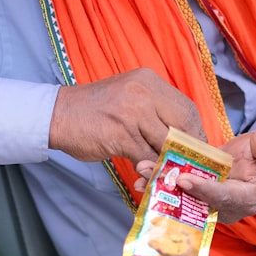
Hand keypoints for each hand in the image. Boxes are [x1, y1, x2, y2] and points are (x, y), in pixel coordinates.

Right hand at [49, 68, 204, 164]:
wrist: (58, 114)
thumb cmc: (94, 110)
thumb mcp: (129, 96)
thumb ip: (154, 110)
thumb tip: (181, 134)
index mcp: (149, 81)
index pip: (186, 108)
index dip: (196, 131)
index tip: (197, 149)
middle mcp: (144, 93)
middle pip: (183, 125)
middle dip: (189, 149)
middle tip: (189, 165)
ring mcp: (133, 113)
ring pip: (167, 143)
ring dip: (168, 161)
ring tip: (168, 172)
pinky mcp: (122, 135)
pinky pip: (147, 157)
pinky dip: (150, 169)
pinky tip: (146, 174)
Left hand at [135, 129, 255, 223]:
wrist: (249, 161)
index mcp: (246, 199)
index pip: (224, 197)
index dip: (204, 189)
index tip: (184, 179)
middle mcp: (226, 209)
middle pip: (198, 202)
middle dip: (173, 189)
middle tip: (150, 175)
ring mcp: (209, 207)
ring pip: (184, 199)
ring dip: (161, 187)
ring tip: (141, 174)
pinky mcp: (197, 200)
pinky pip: (179, 195)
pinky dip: (161, 186)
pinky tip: (142, 178)